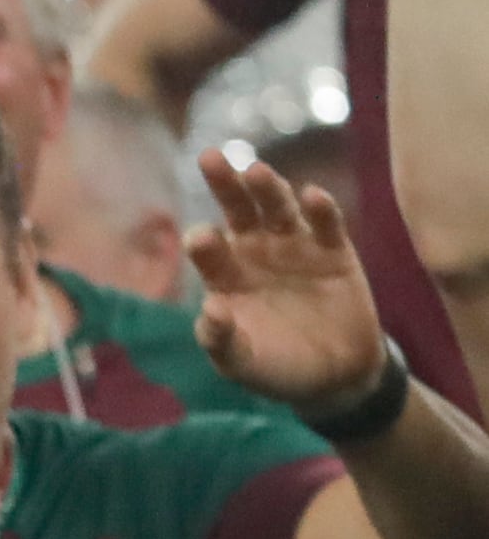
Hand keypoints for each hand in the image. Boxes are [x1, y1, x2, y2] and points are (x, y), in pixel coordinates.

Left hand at [188, 153, 393, 416]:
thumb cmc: (276, 368)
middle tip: (210, 159)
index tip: (204, 240)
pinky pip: (326, 225)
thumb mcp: (242, 363)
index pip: (207, 246)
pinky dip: (321, 210)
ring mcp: (294, 247)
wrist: (334, 379)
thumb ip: (221, 340)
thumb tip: (210, 311)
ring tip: (258, 173)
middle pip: (236, 209)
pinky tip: (313, 195)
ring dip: (269, 189)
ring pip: (277, 208)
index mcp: (224, 272)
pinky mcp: (334, 253)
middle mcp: (254, 251)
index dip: (203, 241)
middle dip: (224, 184)